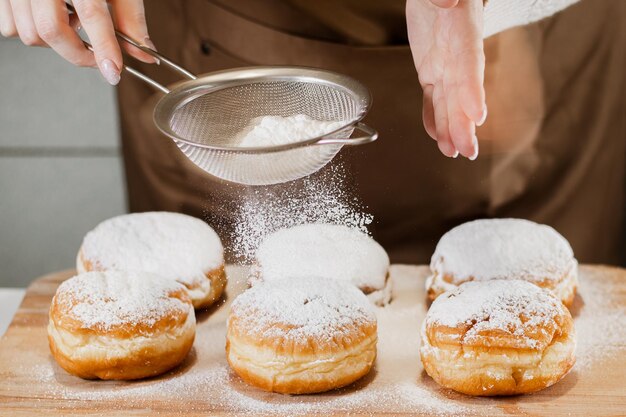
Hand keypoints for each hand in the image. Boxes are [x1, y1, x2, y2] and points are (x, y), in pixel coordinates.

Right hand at [0, 0, 156, 84]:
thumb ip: (130, 17)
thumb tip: (145, 52)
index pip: (91, 13)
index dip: (104, 47)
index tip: (114, 71)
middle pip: (52, 31)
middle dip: (79, 54)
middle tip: (99, 59)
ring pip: (30, 34)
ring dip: (56, 43)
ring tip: (73, 26)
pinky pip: (11, 28)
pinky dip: (34, 33)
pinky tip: (52, 19)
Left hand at [406, 0, 486, 158]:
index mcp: (463, 32)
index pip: (469, 65)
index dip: (473, 90)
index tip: (476, 114)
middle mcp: (457, 54)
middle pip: (462, 93)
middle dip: (464, 123)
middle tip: (467, 150)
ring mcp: (444, 65)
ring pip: (448, 102)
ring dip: (450, 129)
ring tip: (453, 153)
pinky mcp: (430, 70)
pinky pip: (432, 98)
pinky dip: (433, 118)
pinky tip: (436, 136)